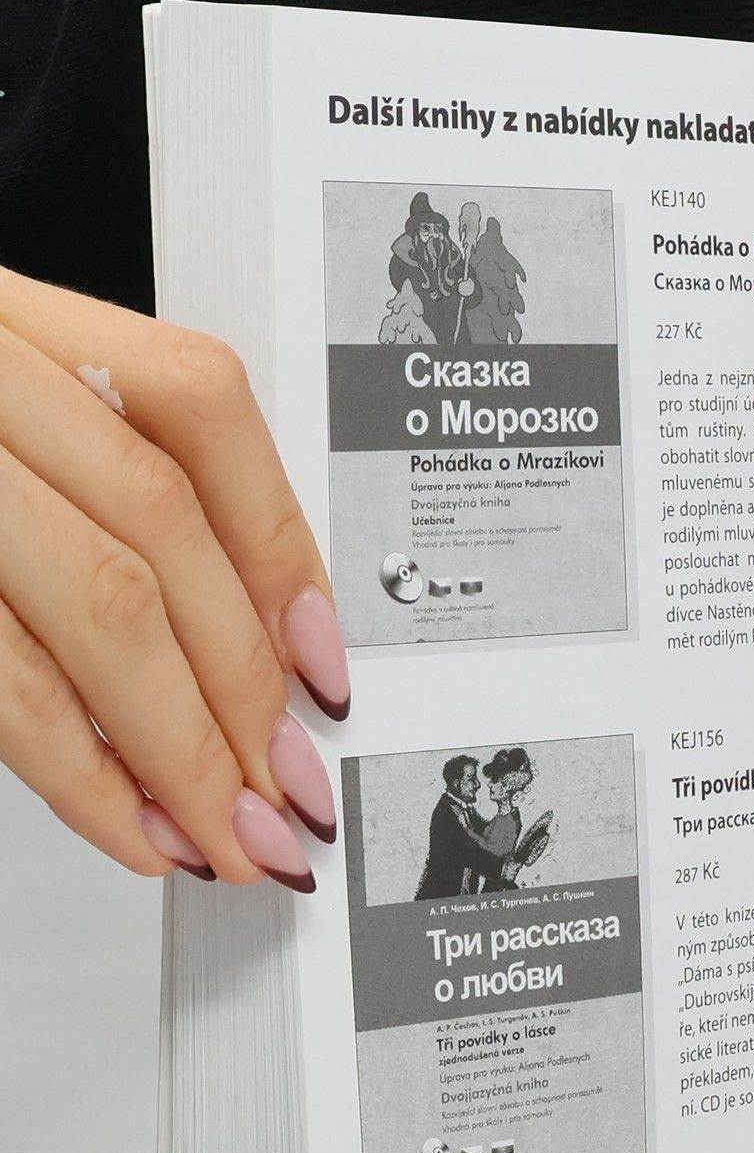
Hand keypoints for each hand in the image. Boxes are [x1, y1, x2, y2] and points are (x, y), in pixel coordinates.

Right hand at [0, 267, 347, 889]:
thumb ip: (90, 495)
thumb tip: (247, 645)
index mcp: (3, 318)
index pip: (198, 407)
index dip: (283, 546)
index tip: (322, 666)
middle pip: (158, 530)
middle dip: (242, 685)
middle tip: (289, 792)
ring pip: (95, 599)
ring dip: (180, 745)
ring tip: (228, 834)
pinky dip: (76, 768)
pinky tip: (129, 824)